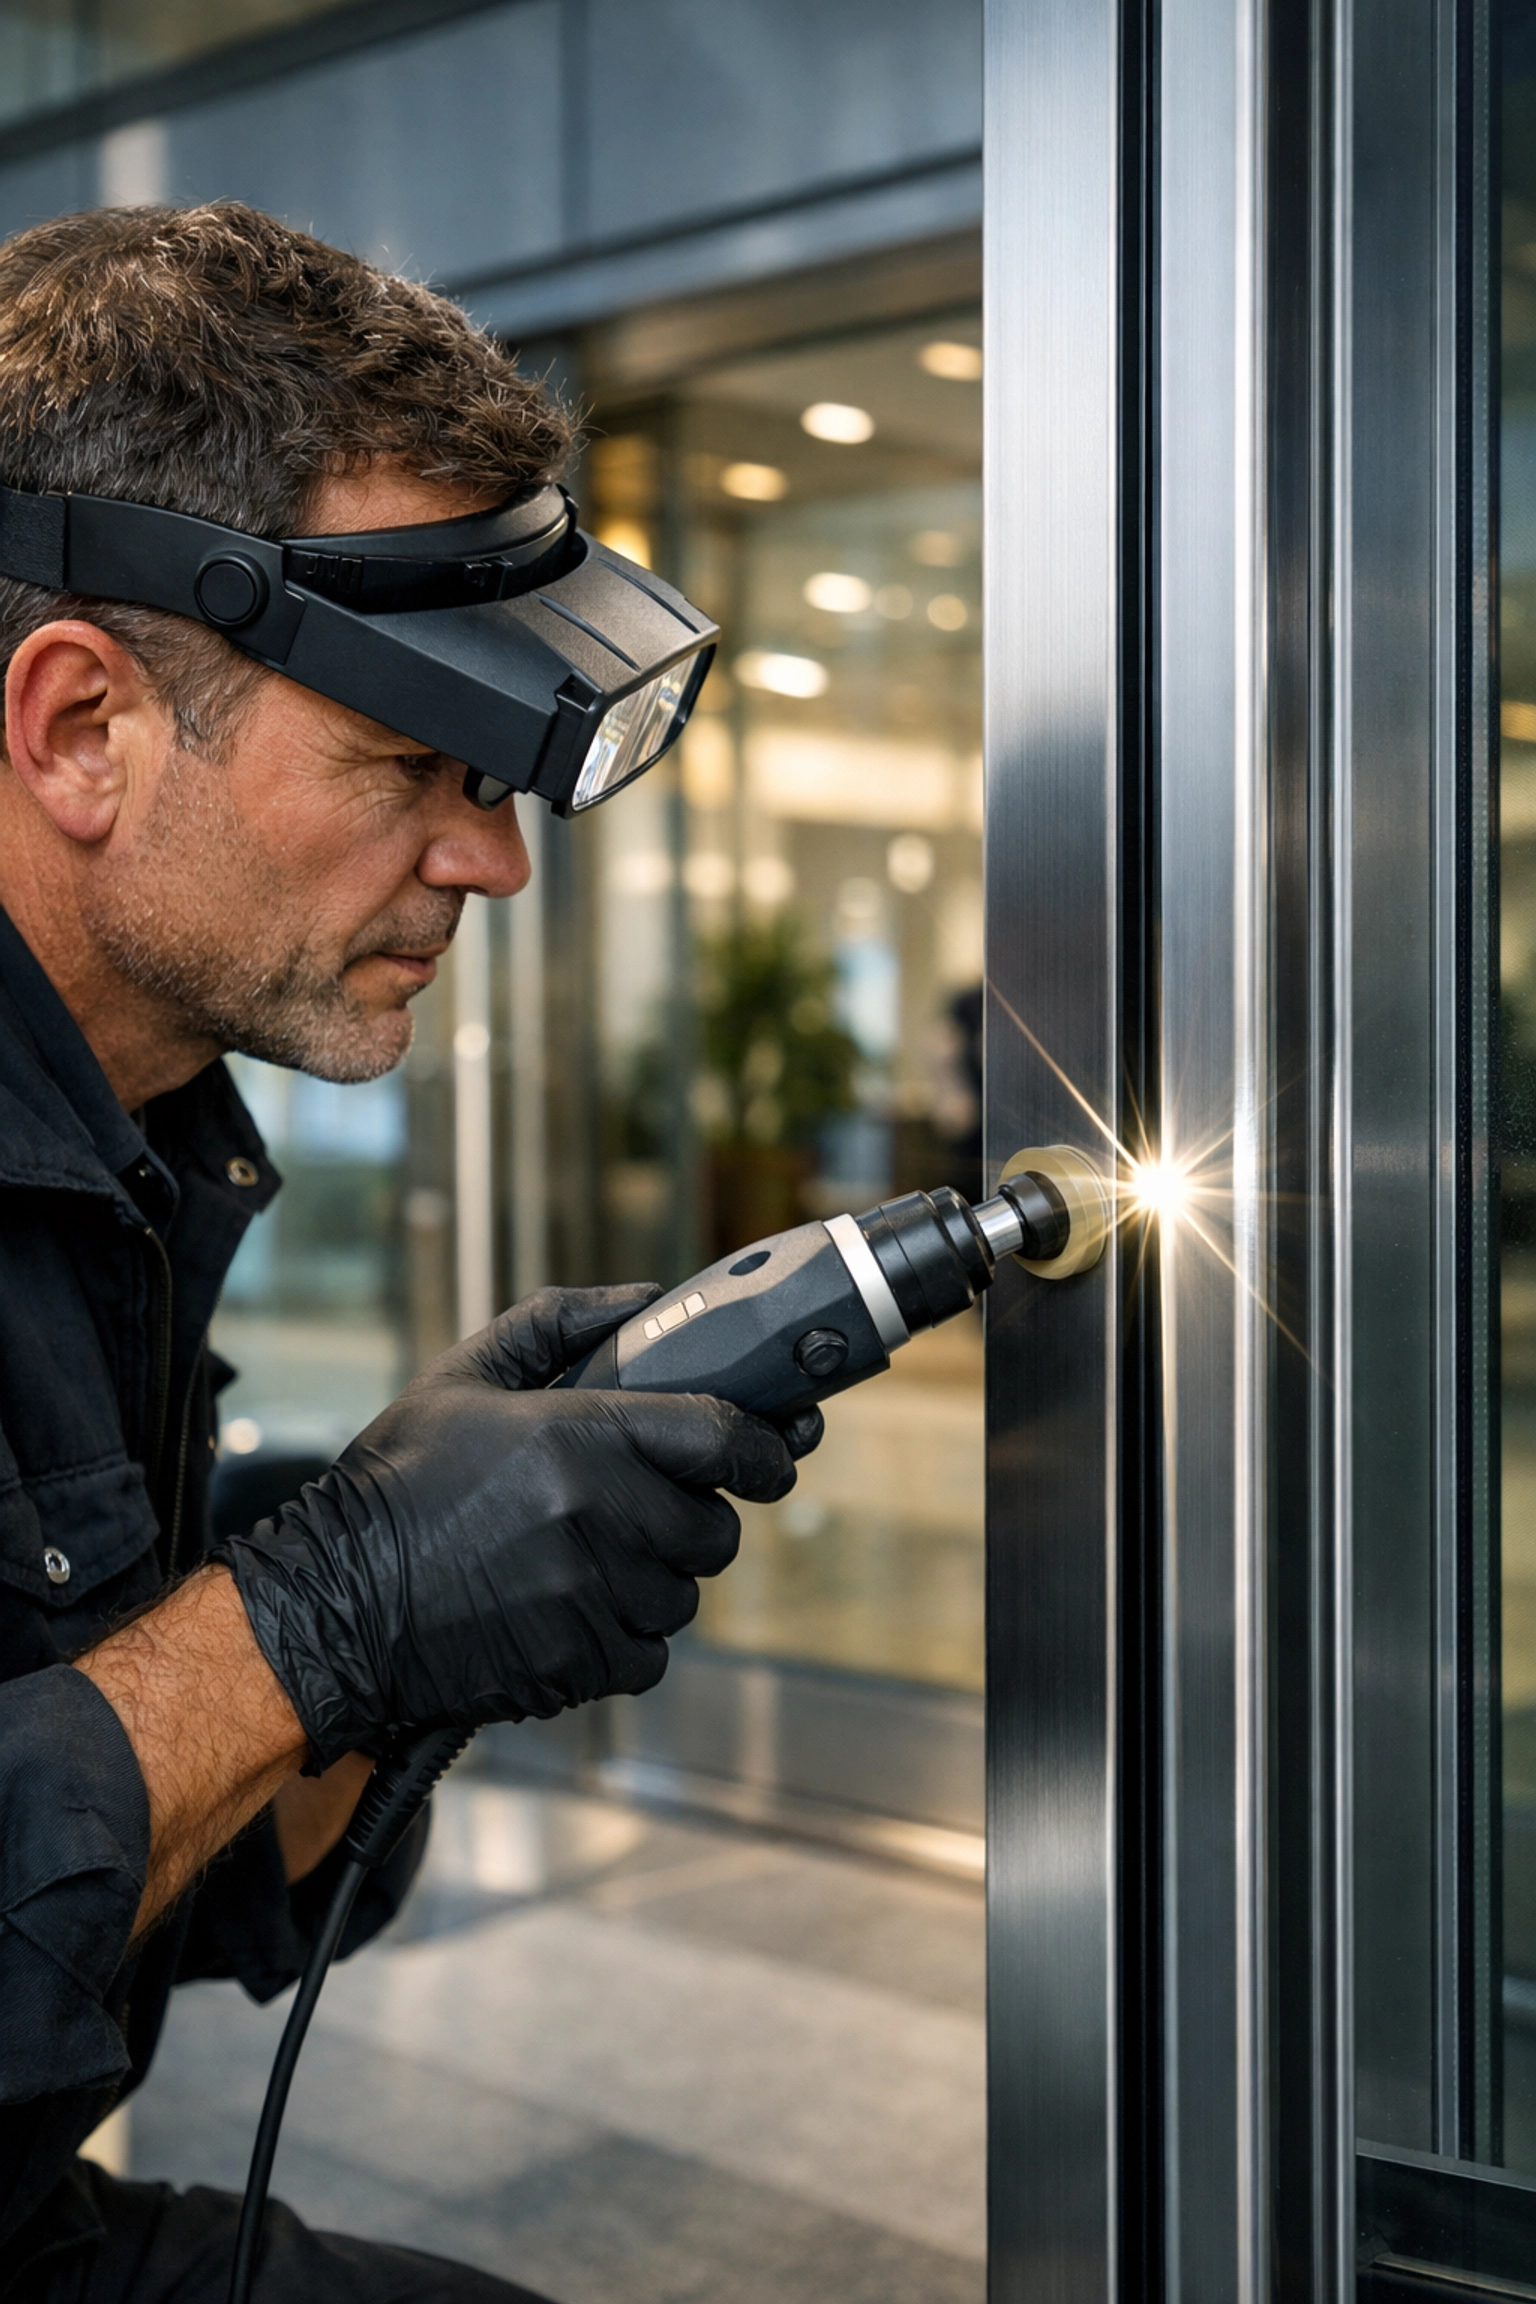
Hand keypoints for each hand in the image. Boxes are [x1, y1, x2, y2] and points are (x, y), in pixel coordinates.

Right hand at [214, 1286, 801, 1768]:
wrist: (333, 1607)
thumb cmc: (396, 1486)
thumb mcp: (463, 1377)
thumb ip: (556, 1323)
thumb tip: (645, 1298)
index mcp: (581, 1434)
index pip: (724, 1438)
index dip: (765, 1447)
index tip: (773, 1453)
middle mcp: (600, 1515)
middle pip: (715, 1528)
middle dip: (694, 1518)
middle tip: (643, 1510)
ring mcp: (594, 1597)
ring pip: (684, 1595)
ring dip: (656, 1580)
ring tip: (587, 1562)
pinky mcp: (580, 1665)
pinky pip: (649, 1654)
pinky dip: (624, 1638)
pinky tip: (568, 1611)